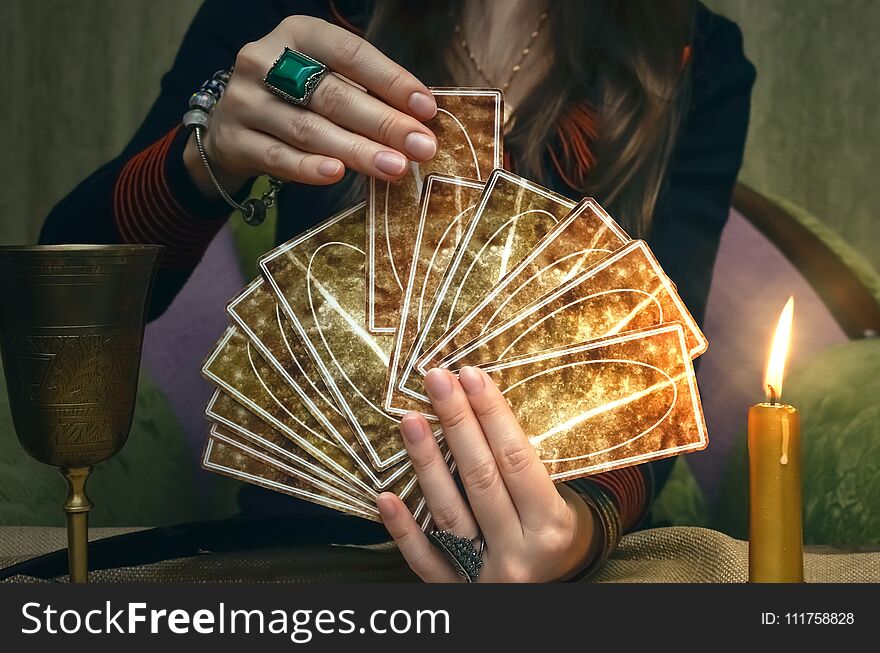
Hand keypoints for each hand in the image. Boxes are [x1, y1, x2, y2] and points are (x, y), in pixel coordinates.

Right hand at [183, 16, 437, 196]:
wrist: (229, 128)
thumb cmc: (293, 99)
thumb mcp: (323, 78)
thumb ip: (364, 92)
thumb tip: (418, 121)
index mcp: (297, 34)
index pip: (350, 53)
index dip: (390, 80)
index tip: (426, 108)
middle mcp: (265, 60)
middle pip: (333, 95)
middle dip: (383, 123)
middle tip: (420, 147)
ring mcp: (245, 100)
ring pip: (309, 129)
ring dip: (357, 151)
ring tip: (394, 168)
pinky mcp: (232, 140)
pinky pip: (278, 157)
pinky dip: (309, 168)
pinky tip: (338, 175)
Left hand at [378, 366, 601, 581]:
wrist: (546, 591)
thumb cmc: (545, 532)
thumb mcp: (553, 504)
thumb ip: (522, 468)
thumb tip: (478, 402)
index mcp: (550, 524)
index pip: (517, 460)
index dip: (493, 415)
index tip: (470, 375)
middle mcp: (519, 553)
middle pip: (481, 479)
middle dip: (457, 423)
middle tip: (436, 380)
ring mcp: (483, 575)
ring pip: (449, 513)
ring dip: (427, 463)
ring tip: (410, 420)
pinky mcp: (453, 590)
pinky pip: (424, 558)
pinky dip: (403, 529)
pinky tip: (384, 497)